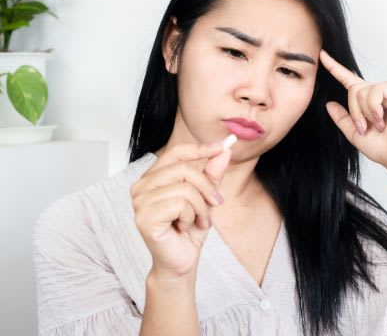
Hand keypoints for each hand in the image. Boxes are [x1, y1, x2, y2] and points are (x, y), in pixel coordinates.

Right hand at [130, 142, 230, 277]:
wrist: (182, 262)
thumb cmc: (189, 230)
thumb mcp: (206, 197)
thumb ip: (212, 173)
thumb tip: (224, 149)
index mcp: (153, 177)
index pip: (176, 152)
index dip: (201, 148)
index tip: (224, 146)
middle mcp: (141, 186)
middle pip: (184, 169)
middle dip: (207, 187)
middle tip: (216, 203)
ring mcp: (139, 202)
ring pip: (185, 188)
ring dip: (201, 207)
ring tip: (198, 220)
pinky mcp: (144, 217)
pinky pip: (180, 204)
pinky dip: (191, 216)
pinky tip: (185, 227)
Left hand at [320, 49, 386, 169]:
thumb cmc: (382, 148)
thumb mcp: (354, 133)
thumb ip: (342, 118)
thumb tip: (329, 104)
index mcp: (369, 100)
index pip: (349, 80)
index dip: (334, 67)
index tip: (321, 55)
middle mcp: (380, 92)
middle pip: (353, 89)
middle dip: (355, 112)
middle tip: (365, 128)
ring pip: (362, 91)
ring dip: (365, 112)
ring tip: (378, 125)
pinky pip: (376, 91)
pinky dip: (374, 108)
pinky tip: (383, 119)